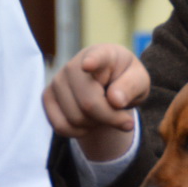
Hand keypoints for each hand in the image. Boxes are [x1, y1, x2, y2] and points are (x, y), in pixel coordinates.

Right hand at [43, 44, 149, 162]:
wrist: (108, 86)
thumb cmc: (125, 81)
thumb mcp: (140, 82)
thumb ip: (132, 87)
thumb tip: (115, 100)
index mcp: (103, 54)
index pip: (96, 58)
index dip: (92, 61)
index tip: (88, 64)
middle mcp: (74, 65)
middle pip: (89, 104)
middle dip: (109, 118)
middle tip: (122, 117)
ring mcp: (57, 81)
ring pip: (75, 119)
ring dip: (94, 125)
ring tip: (103, 114)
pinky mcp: (47, 97)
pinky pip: (61, 127)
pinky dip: (79, 132)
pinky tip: (89, 121)